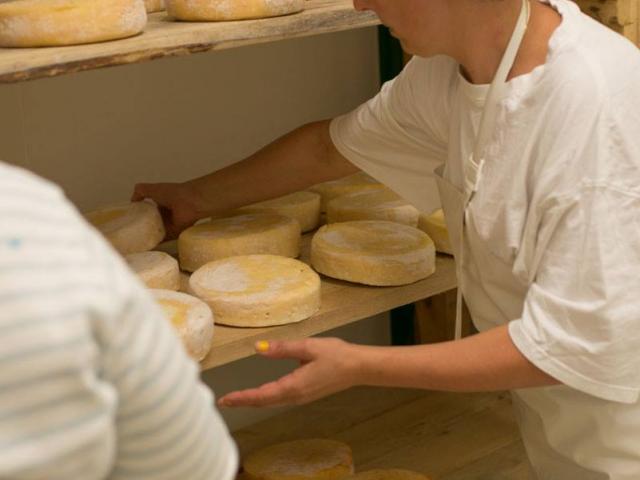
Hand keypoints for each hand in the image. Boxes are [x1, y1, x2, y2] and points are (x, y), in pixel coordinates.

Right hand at [132, 182, 203, 238]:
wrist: (189, 203)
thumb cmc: (172, 193)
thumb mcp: (152, 189)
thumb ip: (140, 191)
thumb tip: (132, 201)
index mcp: (160, 203)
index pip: (147, 211)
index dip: (138, 215)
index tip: (127, 221)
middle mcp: (164, 215)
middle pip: (150, 223)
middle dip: (141, 228)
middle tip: (128, 234)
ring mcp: (168, 226)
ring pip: (155, 232)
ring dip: (146, 236)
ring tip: (132, 242)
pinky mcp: (172, 235)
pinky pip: (161, 240)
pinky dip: (154, 243)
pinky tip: (142, 246)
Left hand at [218, 338, 361, 407]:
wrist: (358, 367)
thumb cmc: (336, 355)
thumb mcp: (308, 347)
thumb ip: (282, 348)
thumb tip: (258, 347)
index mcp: (294, 386)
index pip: (262, 394)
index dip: (242, 397)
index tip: (225, 400)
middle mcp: (295, 396)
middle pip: (264, 401)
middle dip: (244, 401)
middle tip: (224, 401)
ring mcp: (301, 397)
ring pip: (272, 401)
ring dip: (254, 400)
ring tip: (237, 398)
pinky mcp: (306, 393)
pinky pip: (280, 398)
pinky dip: (265, 398)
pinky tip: (261, 394)